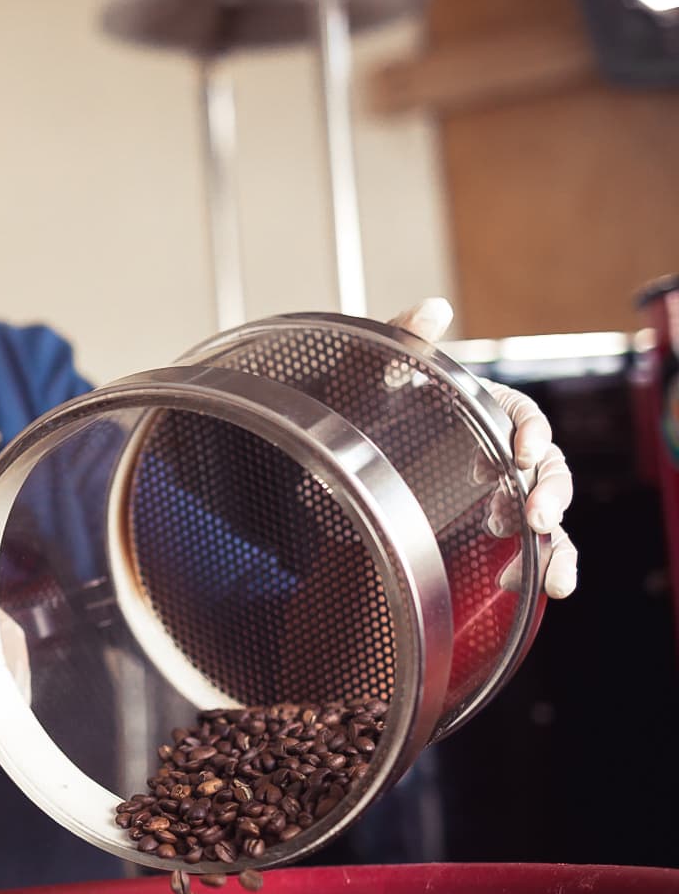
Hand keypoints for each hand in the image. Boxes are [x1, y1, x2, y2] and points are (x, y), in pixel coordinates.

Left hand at [388, 298, 578, 597]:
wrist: (338, 456)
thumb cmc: (364, 406)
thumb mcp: (374, 372)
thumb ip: (403, 340)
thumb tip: (431, 310)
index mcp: (485, 409)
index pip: (524, 415)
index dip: (531, 431)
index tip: (520, 449)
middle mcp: (501, 451)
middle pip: (546, 469)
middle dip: (549, 493)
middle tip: (534, 516)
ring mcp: (499, 492)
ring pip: (548, 516)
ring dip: (556, 542)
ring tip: (546, 572)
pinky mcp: (490, 528)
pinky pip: (529, 550)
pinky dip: (535, 567)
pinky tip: (519, 583)